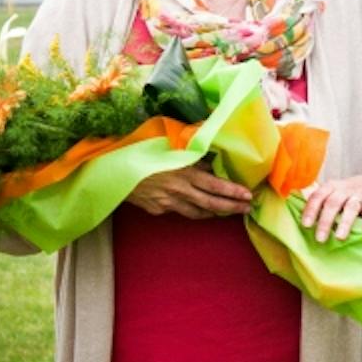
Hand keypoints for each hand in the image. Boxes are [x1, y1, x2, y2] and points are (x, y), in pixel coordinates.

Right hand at [124, 163, 251, 218]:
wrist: (113, 169)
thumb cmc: (144, 152)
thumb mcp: (170, 148)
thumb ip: (192, 154)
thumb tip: (211, 158)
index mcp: (184, 172)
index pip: (215, 185)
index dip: (233, 192)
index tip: (248, 195)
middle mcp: (178, 190)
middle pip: (211, 203)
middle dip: (232, 207)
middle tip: (247, 209)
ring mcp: (167, 203)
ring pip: (197, 213)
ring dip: (215, 213)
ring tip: (229, 212)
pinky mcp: (157, 209)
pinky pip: (179, 211)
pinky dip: (193, 210)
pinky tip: (201, 210)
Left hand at [300, 173, 361, 242]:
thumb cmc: (348, 193)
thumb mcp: (333, 192)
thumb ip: (319, 202)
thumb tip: (299, 218)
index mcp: (331, 187)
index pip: (318, 196)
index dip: (311, 210)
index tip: (305, 225)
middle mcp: (344, 190)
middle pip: (332, 203)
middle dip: (325, 221)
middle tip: (320, 239)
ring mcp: (359, 196)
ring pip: (351, 207)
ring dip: (345, 223)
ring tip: (339, 238)